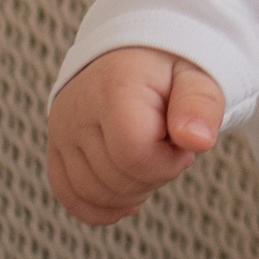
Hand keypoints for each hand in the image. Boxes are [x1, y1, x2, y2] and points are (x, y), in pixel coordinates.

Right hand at [47, 46, 227, 225]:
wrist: (136, 53)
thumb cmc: (172, 67)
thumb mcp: (199, 76)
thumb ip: (202, 105)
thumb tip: (198, 141)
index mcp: (114, 88)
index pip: (136, 156)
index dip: (169, 162)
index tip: (184, 143)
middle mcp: (77, 111)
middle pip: (116, 180)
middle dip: (155, 174)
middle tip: (169, 145)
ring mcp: (61, 131)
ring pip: (93, 194)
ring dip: (133, 190)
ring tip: (151, 155)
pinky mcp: (56, 147)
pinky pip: (70, 196)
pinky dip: (102, 206)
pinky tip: (130, 197)